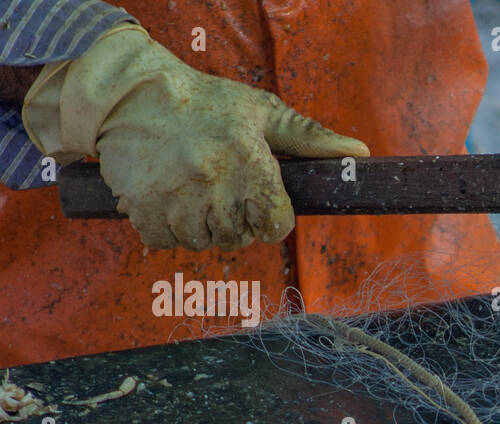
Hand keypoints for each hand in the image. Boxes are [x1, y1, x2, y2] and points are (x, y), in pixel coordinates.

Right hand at [23, 24, 368, 250]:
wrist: (128, 92)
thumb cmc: (205, 102)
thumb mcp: (262, 111)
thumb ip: (310, 138)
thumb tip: (359, 151)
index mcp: (251, 165)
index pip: (276, 227)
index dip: (269, 217)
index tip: (256, 199)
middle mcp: (216, 186)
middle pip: (239, 238)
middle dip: (234, 221)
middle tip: (219, 188)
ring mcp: (178, 200)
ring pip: (202, 243)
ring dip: (200, 226)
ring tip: (191, 188)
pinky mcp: (143, 207)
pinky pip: (164, 240)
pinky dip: (166, 226)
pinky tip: (166, 195)